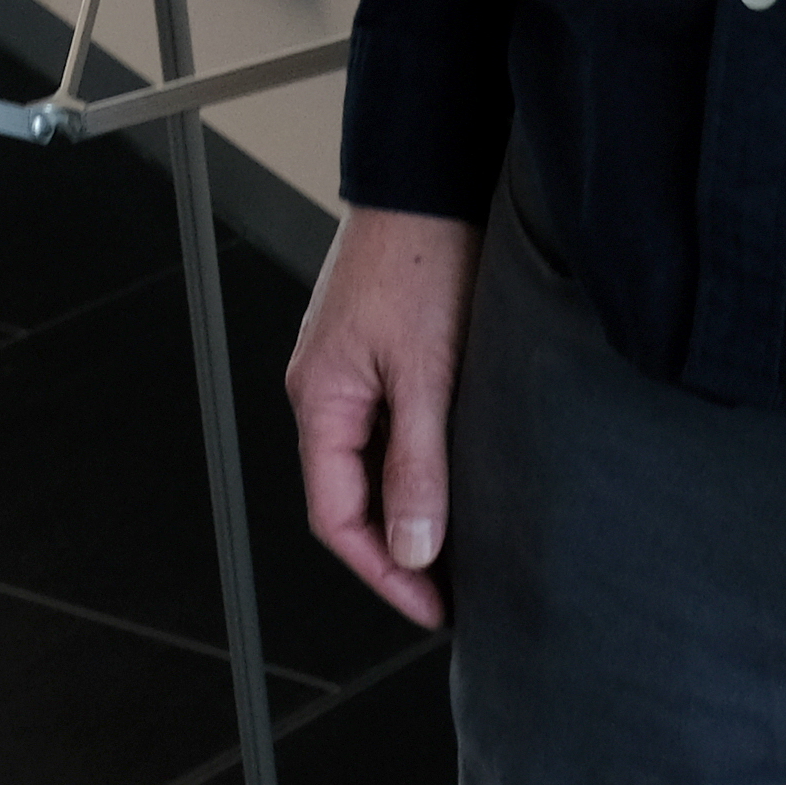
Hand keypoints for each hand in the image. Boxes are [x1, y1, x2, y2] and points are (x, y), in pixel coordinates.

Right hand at [281, 207, 480, 627]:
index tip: (433, 607)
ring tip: (465, 543)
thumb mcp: (428, 372)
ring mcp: (351, 369)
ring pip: (373, 464)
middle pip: (350, 496)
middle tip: (456, 588)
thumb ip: (419, 465)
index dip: (383, 573)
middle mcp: (325, 389)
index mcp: (320, 399)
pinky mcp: (381, 350)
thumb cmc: (422, 256)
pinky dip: (420, 465)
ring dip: (412, 507)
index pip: (335, 517)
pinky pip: (391, 429)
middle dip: (398, 550)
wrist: (431, 177)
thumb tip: (412, 549)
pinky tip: (459, 475)